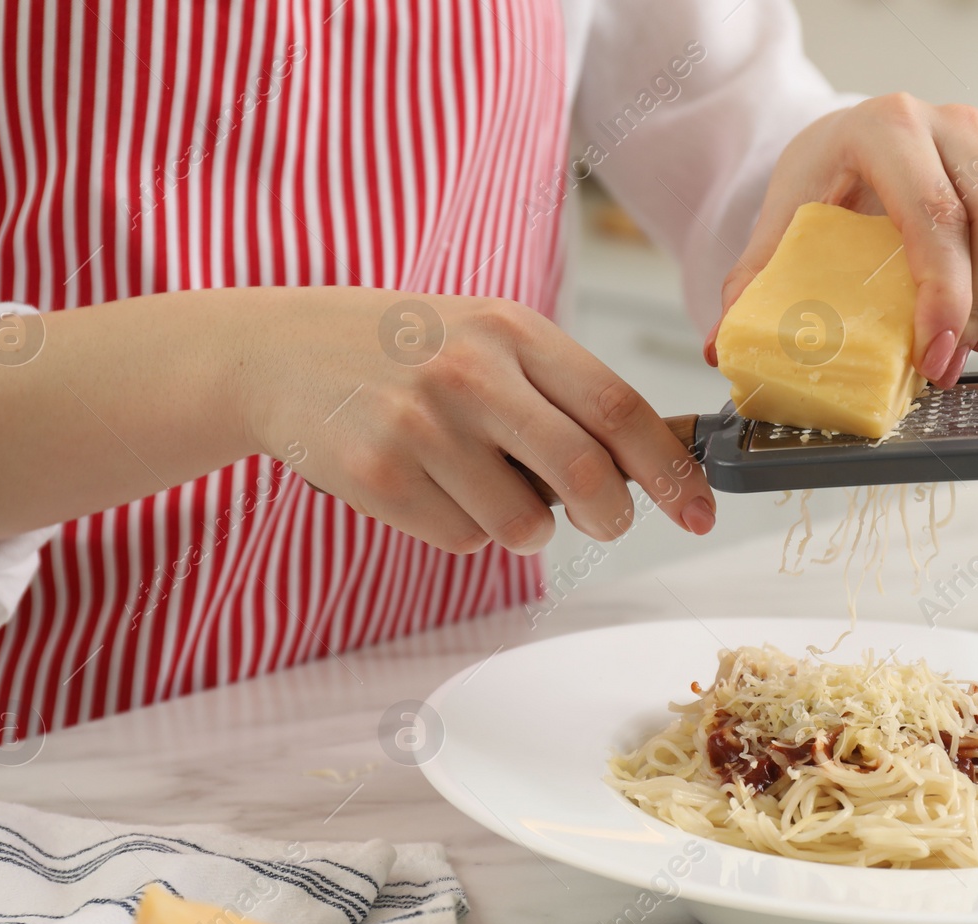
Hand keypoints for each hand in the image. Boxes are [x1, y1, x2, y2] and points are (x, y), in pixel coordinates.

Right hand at [241, 288, 716, 554]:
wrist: (277, 352)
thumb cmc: (402, 347)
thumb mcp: (485, 335)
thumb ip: (561, 389)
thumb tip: (649, 466)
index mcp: (512, 329)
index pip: (619, 408)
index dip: (672, 470)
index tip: (700, 511)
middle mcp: (470, 373)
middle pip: (585, 474)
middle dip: (612, 517)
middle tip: (606, 523)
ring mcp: (421, 425)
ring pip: (523, 524)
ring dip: (520, 523)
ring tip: (475, 479)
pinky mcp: (379, 474)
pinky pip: (461, 541)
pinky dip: (459, 530)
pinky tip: (423, 485)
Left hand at [706, 94, 977, 387]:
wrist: (848, 144)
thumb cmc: (820, 185)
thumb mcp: (780, 225)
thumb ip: (753, 283)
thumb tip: (720, 348)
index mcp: (885, 130)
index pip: (937, 216)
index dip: (946, 295)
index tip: (936, 356)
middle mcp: (953, 124)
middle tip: (947, 359)